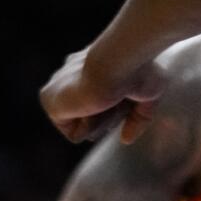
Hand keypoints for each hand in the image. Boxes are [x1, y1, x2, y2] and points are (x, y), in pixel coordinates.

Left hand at [41, 47, 169, 144]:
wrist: (119, 60)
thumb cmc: (140, 68)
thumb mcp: (150, 93)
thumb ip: (139, 118)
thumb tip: (126, 139)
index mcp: (90, 64)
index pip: (95, 96)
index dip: (114, 106)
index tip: (126, 94)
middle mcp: (70, 74)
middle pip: (91, 113)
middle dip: (108, 115)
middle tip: (118, 97)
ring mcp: (58, 87)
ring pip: (84, 123)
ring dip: (102, 119)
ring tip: (107, 99)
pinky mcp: (50, 101)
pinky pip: (75, 133)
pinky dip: (91, 126)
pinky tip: (94, 104)